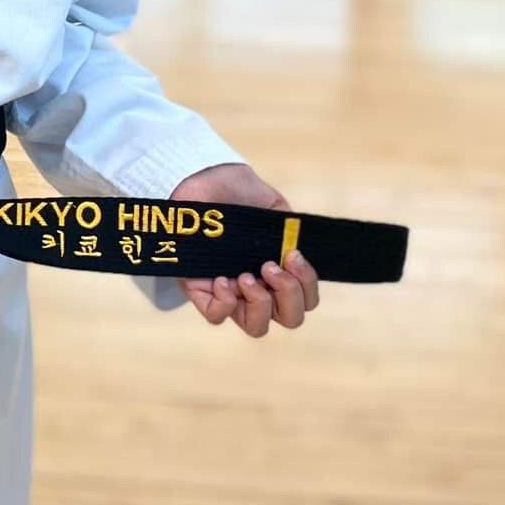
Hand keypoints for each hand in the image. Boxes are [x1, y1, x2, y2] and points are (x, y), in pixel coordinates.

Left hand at [169, 161, 318, 337]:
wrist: (206, 177)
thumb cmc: (240, 193)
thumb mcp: (276, 210)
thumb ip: (291, 234)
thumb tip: (295, 252)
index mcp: (278, 271)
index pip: (305, 300)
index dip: (306, 285)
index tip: (292, 255)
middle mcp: (257, 287)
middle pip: (289, 318)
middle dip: (289, 295)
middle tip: (270, 266)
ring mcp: (229, 291)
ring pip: (256, 326)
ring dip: (261, 303)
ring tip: (247, 275)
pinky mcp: (198, 289)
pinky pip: (216, 316)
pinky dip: (224, 303)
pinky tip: (221, 279)